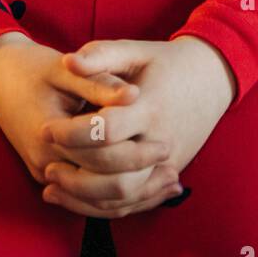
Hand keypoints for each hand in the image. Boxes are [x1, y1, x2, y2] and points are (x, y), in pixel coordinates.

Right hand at [0, 33, 177, 203]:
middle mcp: (45, 162)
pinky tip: (145, 184)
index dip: (135, 151)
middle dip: (138, 176)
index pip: (99, 154)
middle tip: (173, 165)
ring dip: (132, 193)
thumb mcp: (63, 69)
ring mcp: (46, 172)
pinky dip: (116, 194)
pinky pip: (86, 196)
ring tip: (169, 182)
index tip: (166, 143)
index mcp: (48, 134)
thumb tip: (133, 94)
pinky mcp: (50, 173)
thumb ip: (98, 82)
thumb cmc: (32, 67)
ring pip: (94, 198)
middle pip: (99, 183)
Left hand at [38, 35, 235, 218]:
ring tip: (52, 187)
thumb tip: (67, 61)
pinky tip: (76, 200)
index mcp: (150, 106)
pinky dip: (104, 206)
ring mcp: (168, 163)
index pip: (106, 130)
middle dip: (75, 173)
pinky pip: (135, 202)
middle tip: (45, 165)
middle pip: (114, 172)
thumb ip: (101, 55)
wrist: (212, 79)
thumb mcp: (135, 50)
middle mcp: (160, 140)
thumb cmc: (165, 62)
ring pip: (123, 195)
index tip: (46, 129)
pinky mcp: (169, 175)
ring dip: (84, 197)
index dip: (72, 133)